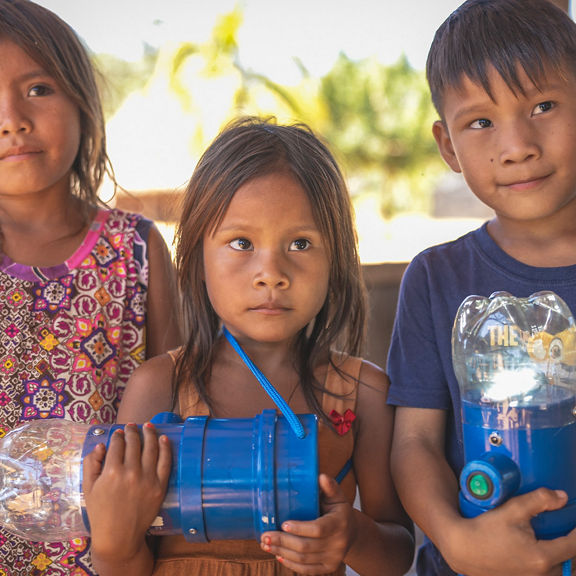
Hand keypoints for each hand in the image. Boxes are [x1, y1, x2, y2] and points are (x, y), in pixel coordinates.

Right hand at [83, 423, 171, 564]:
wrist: (119, 536)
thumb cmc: (101, 512)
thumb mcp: (88, 489)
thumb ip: (91, 464)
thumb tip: (101, 445)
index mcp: (111, 472)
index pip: (117, 445)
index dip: (118, 435)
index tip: (118, 431)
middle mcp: (131, 473)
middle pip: (134, 443)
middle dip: (132, 431)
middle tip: (132, 426)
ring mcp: (147, 479)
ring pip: (151, 448)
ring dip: (150, 433)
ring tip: (148, 426)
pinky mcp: (160, 486)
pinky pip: (165, 462)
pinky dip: (165, 448)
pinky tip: (164, 438)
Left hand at [260, 474, 354, 573]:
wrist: (352, 534)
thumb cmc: (339, 511)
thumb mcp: (337, 497)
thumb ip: (330, 487)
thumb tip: (321, 476)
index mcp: (339, 523)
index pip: (318, 529)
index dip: (299, 528)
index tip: (283, 523)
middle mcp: (338, 544)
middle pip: (306, 546)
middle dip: (282, 541)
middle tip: (265, 536)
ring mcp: (333, 558)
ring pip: (303, 559)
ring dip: (282, 552)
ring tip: (266, 544)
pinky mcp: (328, 568)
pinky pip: (307, 570)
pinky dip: (291, 564)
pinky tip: (278, 555)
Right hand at [444, 488, 575, 575]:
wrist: (462, 548)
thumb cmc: (484, 530)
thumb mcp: (512, 510)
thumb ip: (539, 500)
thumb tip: (562, 497)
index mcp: (542, 557)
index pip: (574, 545)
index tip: (574, 518)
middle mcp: (541, 575)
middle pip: (568, 560)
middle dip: (567, 543)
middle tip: (560, 526)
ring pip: (558, 568)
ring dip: (557, 554)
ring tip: (549, 537)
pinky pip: (544, 573)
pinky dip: (547, 563)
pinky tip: (535, 549)